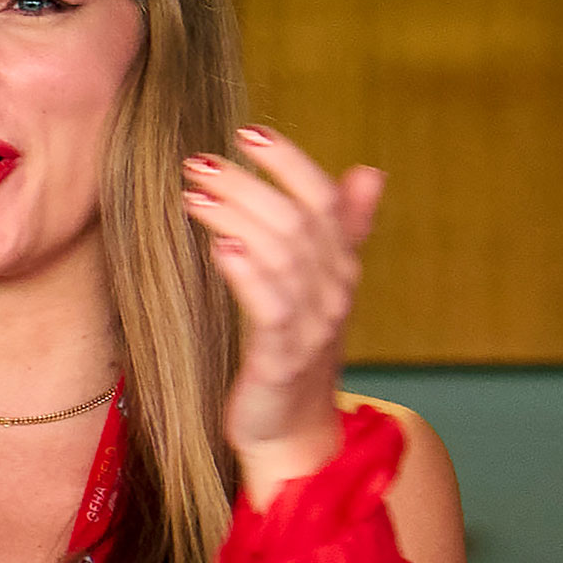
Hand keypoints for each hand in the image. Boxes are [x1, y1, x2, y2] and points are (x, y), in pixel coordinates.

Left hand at [182, 128, 383, 506]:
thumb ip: (341, 231)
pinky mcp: (282, 360)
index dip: (289, 161)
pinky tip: (220, 247)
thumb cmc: (295, 351)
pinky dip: (247, 272)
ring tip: (192, 196)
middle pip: (297, 220)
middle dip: (247, 184)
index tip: (247, 132)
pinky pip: (271, 306)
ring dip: (235, 218)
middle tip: (197, 163)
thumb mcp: (319, 287)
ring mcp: (312, 326)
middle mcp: (334, 292)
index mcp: (342, 268)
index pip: (324, 199)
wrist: (291, 430)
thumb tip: (370, 172)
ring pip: (282, 255)